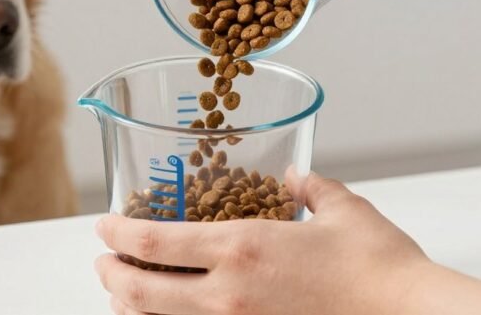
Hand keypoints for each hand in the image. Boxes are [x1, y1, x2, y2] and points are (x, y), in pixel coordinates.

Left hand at [94, 171, 435, 314]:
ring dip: (131, 308)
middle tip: (102, 263)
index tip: (103, 226)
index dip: (118, 233)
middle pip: (141, 291)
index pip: (154, 242)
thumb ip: (312, 187)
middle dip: (111, 275)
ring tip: (123, 294)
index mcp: (241, 249)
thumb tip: (297, 178)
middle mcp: (228, 295)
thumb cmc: (379, 267)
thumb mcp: (343, 210)